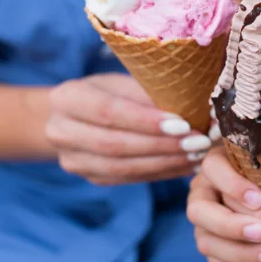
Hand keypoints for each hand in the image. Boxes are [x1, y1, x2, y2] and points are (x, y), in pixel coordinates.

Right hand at [46, 73, 213, 184]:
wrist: (73, 116)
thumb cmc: (106, 92)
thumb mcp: (122, 82)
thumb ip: (150, 93)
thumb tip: (197, 106)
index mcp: (68, 98)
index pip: (109, 112)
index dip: (146, 121)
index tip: (183, 124)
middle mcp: (61, 132)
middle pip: (116, 145)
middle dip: (162, 146)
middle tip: (199, 142)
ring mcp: (73, 160)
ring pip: (123, 168)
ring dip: (166, 163)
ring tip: (197, 155)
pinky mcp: (90, 178)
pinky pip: (129, 179)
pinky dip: (161, 173)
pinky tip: (186, 165)